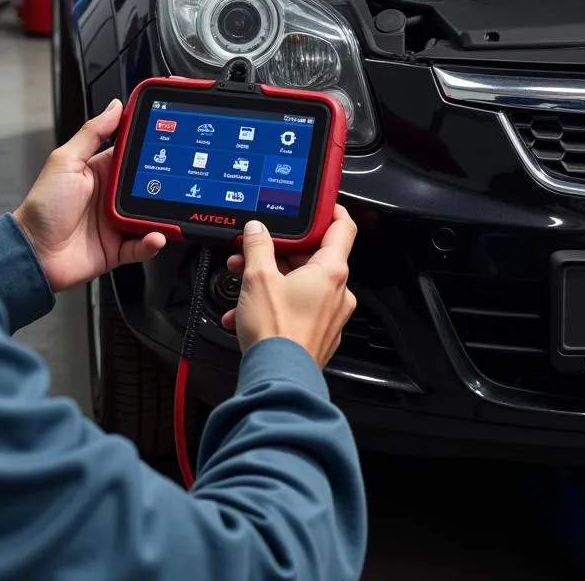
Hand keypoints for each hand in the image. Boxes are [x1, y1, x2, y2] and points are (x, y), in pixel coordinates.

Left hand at [12, 101, 166, 291]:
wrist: (33, 252)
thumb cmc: (42, 206)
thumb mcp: (65, 161)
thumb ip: (91, 133)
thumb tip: (114, 107)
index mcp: (101, 172)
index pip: (133, 156)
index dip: (151, 149)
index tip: (170, 140)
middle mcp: (112, 197)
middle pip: (148, 187)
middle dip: (165, 184)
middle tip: (178, 181)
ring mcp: (116, 223)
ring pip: (150, 216)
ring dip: (161, 215)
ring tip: (170, 211)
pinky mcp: (118, 248)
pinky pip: (142, 245)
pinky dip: (152, 242)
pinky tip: (155, 236)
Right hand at [220, 206, 357, 369]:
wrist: (278, 379)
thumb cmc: (276, 333)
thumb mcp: (258, 278)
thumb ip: (257, 246)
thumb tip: (257, 230)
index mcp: (331, 271)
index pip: (342, 227)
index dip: (330, 210)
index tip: (318, 204)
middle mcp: (338, 292)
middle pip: (313, 257)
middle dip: (278, 254)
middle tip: (254, 252)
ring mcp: (330, 315)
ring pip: (301, 284)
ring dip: (270, 281)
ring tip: (242, 288)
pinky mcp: (318, 334)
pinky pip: (297, 308)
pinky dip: (273, 305)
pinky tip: (245, 314)